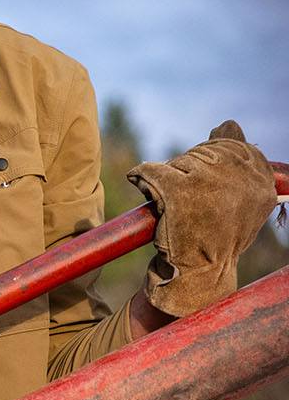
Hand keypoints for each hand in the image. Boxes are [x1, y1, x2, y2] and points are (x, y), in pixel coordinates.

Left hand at [129, 120, 277, 317]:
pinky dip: (141, 176)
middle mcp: (241, 176)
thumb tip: (228, 124)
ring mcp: (210, 181)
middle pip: (202, 153)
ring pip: (177, 162)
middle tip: (186, 204)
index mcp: (260, 178)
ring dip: (167, 180)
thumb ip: (238, 166)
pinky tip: (141, 186)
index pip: (231, 145)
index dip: (209, 161)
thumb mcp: (237, 200)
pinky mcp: (181, 189)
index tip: (201, 181)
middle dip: (186, 171)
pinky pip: (151, 170)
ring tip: (174, 208)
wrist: (199, 275)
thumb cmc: (215, 240)